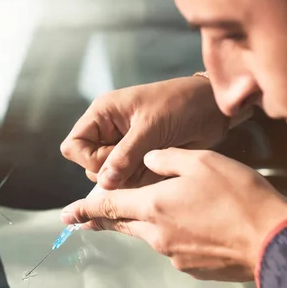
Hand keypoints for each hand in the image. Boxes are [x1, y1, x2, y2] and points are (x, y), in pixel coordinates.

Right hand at [61, 76, 230, 189]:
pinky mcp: (141, 161)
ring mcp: (125, 149)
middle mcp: (109, 133)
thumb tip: (104, 183)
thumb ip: (125, 155)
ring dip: (130, 179)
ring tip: (153, 163)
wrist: (212, 109)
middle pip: (91, 167)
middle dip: (113, 172)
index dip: (89, 159)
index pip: (74, 146)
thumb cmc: (180, 104)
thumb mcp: (150, 127)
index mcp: (103, 115)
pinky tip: (159, 170)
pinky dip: (142, 182)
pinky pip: (130, 181)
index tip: (114, 159)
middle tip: (140, 160)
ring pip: (111, 178)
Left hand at [61, 148, 286, 281]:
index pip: (107, 206)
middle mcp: (157, 234)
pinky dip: (173, 233)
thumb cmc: (237, 195)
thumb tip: (147, 160)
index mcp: (153, 206)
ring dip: (145, 222)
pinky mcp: (192, 266)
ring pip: (149, 234)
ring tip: (153, 210)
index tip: (65, 216)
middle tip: (89, 218)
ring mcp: (174, 254)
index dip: (84, 209)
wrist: (271, 239)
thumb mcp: (201, 161)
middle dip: (105, 218)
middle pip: (123, 224)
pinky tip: (193, 224)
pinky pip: (173, 246)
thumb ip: (167, 158)